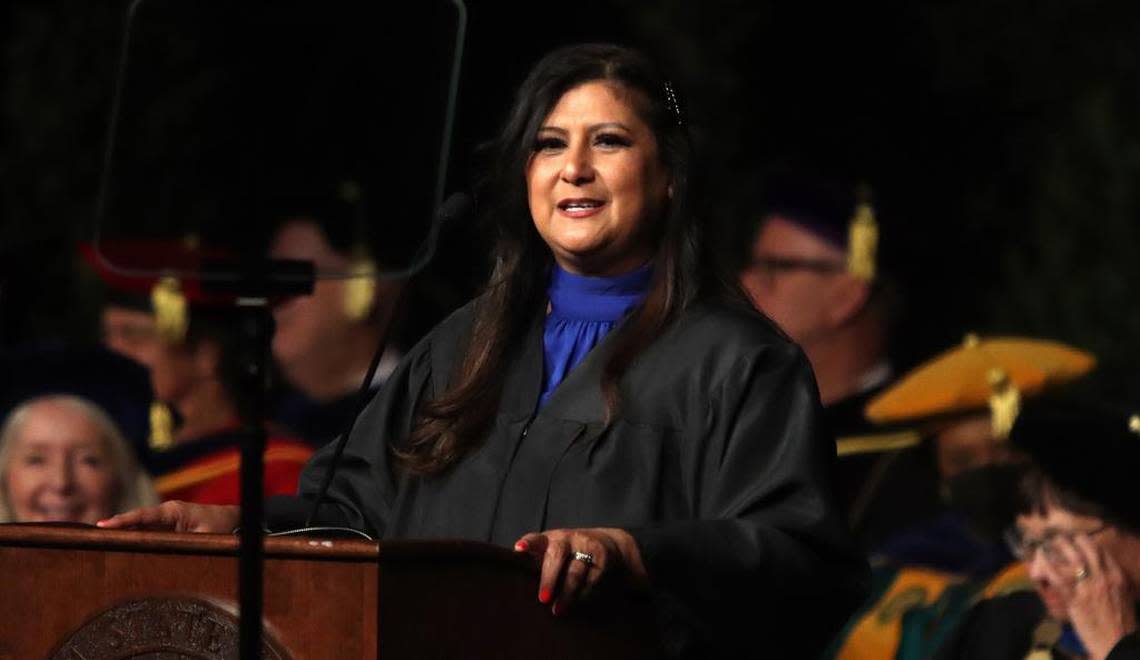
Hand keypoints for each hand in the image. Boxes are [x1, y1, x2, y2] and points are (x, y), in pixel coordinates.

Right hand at [96, 501, 239, 533]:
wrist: (232, 521)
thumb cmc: (220, 528)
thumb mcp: (205, 538)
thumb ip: (185, 544)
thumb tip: (165, 554)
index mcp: (173, 511)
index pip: (142, 516)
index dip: (122, 522)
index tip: (102, 526)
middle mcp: (165, 514)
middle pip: (134, 521)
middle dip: (113, 528)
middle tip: (87, 535)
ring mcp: (164, 520)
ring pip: (137, 527)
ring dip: (119, 534)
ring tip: (94, 542)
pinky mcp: (166, 528)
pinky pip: (145, 532)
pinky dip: (130, 538)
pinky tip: (115, 547)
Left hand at [513, 527, 647, 615]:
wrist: (607, 544)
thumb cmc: (568, 553)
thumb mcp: (552, 551)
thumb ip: (536, 562)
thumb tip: (518, 586)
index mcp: (550, 539)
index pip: (536, 539)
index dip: (528, 544)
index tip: (519, 549)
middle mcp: (567, 539)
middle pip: (556, 554)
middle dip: (549, 578)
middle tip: (543, 599)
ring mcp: (585, 546)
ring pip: (575, 571)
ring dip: (566, 593)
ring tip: (558, 610)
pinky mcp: (601, 558)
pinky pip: (590, 580)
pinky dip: (582, 594)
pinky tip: (576, 603)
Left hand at [1051, 534, 1136, 659]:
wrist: (1118, 643)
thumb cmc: (1121, 622)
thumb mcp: (1123, 596)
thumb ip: (1112, 581)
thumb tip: (1100, 571)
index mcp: (1117, 577)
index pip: (1101, 551)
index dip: (1085, 542)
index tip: (1075, 539)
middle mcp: (1104, 578)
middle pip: (1086, 549)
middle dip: (1070, 540)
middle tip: (1058, 538)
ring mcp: (1089, 587)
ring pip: (1071, 559)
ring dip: (1056, 549)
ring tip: (1046, 546)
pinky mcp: (1075, 599)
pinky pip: (1058, 578)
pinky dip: (1047, 568)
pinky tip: (1040, 563)